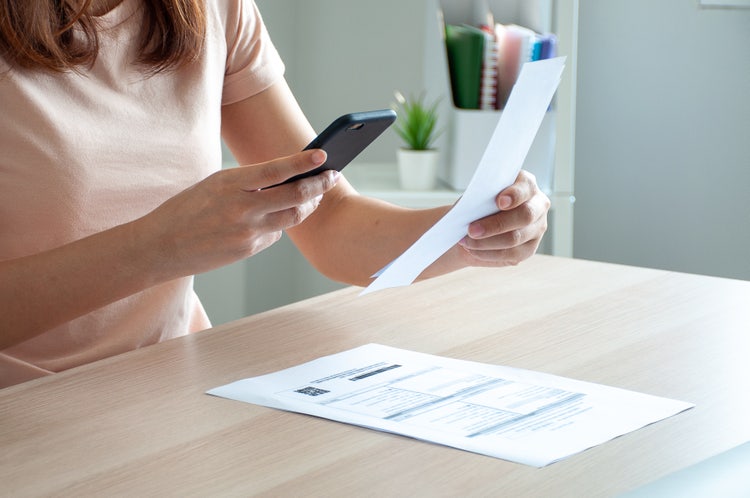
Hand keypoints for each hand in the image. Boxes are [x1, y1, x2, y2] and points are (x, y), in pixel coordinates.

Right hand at [133, 149, 339, 279]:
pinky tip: (274, 218)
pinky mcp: (248, 250)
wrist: (161, 246)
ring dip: (307, 205)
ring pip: (292, 217)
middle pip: (294, 196)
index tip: (323, 156)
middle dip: (319, 186)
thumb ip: (249, 183)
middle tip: (332, 177)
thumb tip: (286, 183)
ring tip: (315, 196)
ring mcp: (247, 232)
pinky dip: (279, 224)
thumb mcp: (214, 185)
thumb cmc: (186, 209)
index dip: (303, 163)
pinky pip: (275, 234)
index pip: (276, 170)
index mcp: (230, 183)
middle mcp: (242, 208)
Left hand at [457, 170, 549, 266]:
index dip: (514, 195)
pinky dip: (489, 253)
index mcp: (526, 185)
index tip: (499, 202)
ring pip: (516, 238)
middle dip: (496, 224)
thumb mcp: (477, 197)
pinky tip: (474, 250)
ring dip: (487, 242)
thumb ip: (480, 198)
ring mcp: (537, 228)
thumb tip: (473, 207)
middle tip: (471, 230)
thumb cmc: (479, 206)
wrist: (476, 226)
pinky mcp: (530, 248)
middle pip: (525, 215)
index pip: (526, 188)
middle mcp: (538, 205)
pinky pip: (511, 254)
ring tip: (467, 241)